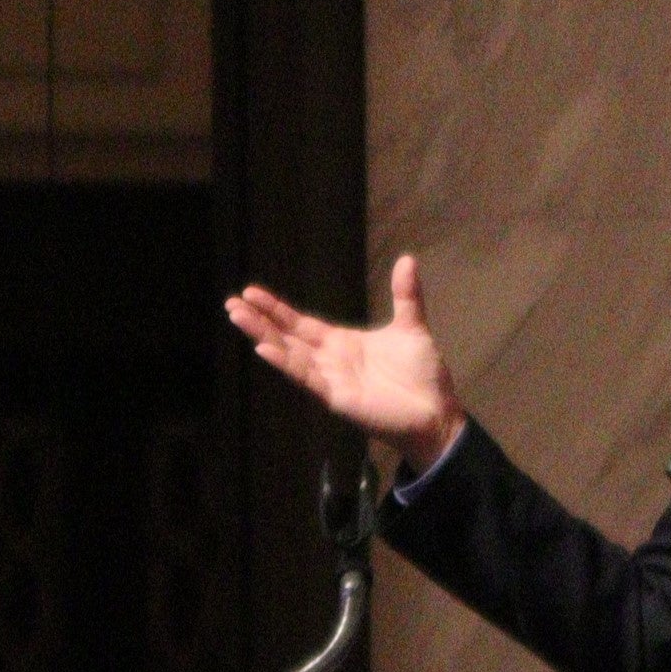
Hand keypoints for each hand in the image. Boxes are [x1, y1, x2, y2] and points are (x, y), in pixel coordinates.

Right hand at [225, 254, 464, 471]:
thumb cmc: (422, 375)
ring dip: (264, 336)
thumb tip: (408, 259)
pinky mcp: (337, 397)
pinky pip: (307, 378)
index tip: (251, 292)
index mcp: (342, 343)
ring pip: (290, 354)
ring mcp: (331, 379)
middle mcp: (330, 361)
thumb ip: (405, 295)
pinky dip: (286, 363)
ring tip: (238, 317)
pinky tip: (263, 349)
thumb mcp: (412, 326)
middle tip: (232, 302)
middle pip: (287, 337)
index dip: (276, 309)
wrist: (438, 412)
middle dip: (260, 320)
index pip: (301, 323)